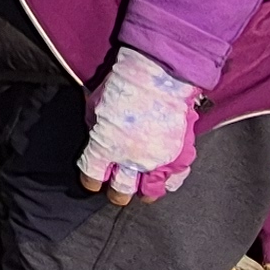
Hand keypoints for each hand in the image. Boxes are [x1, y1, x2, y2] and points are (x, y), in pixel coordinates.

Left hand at [77, 46, 202, 203]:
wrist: (158, 75)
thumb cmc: (123, 84)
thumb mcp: (95, 107)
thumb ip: (96, 129)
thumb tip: (97, 137)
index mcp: (103, 148)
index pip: (91, 177)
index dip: (90, 179)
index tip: (93, 177)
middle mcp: (129, 161)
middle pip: (120, 192)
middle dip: (116, 191)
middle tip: (117, 186)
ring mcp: (156, 162)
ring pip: (148, 193)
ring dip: (142, 191)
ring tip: (141, 187)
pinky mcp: (178, 157)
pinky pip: (173, 181)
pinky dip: (167, 181)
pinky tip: (162, 177)